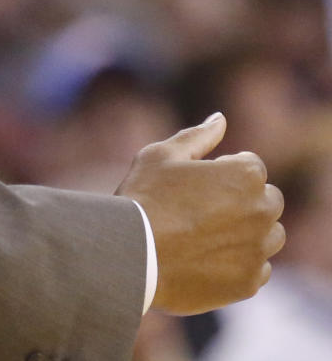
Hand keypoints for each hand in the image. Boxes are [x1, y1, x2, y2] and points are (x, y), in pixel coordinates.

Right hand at [116, 112, 284, 314]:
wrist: (132, 255)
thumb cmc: (145, 196)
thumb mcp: (164, 155)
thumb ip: (198, 136)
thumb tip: (220, 118)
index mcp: (246, 174)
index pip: (252, 166)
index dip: (222, 171)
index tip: (196, 183)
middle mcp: (261, 212)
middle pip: (267, 200)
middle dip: (244, 199)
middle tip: (203, 207)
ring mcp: (258, 250)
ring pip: (269, 236)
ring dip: (249, 231)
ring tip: (207, 234)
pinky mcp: (249, 282)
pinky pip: (257, 268)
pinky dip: (239, 262)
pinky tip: (206, 258)